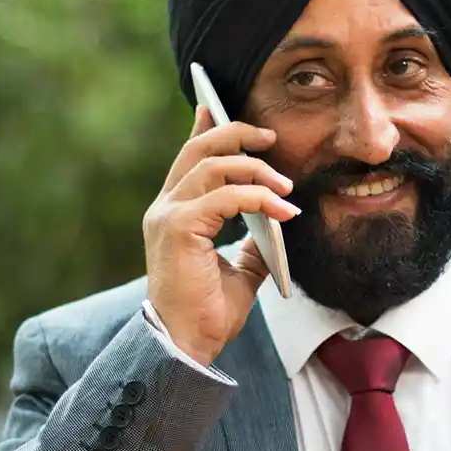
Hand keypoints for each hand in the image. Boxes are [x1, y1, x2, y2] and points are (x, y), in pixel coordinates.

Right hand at [143, 103, 297, 364]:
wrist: (187, 346)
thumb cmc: (207, 313)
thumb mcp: (240, 270)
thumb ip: (253, 240)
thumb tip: (278, 220)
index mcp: (174, 212)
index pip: (189, 156)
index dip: (205, 126)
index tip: (219, 104)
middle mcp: (165, 207)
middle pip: (200, 149)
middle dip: (237, 134)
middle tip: (272, 137)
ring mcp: (168, 216)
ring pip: (213, 166)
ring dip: (257, 170)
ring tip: (286, 188)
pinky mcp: (178, 228)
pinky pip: (224, 197)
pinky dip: (258, 198)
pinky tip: (283, 212)